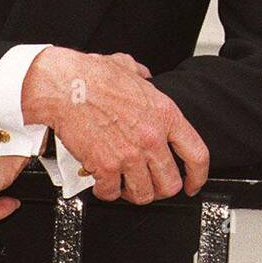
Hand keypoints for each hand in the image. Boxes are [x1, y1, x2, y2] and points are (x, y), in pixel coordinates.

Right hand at [21, 46, 209, 203]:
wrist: (64, 86)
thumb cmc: (93, 76)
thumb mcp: (129, 68)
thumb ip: (143, 76)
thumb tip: (145, 76)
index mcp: (165, 114)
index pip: (197, 155)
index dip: (198, 176)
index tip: (193, 184)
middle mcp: (152, 137)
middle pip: (171, 183)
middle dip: (161, 189)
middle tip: (151, 185)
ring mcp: (130, 154)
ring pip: (143, 194)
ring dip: (134, 193)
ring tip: (125, 184)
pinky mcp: (105, 166)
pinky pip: (111, 193)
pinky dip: (106, 191)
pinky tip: (103, 181)